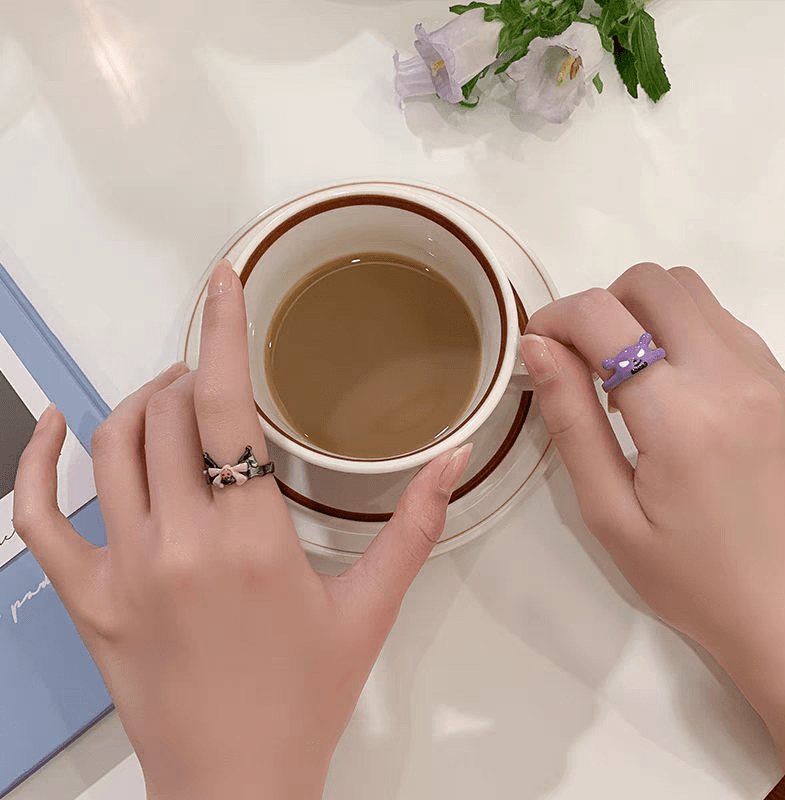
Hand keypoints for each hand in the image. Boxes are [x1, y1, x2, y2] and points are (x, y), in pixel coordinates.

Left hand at [12, 260, 471, 799]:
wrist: (236, 785)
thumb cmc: (302, 700)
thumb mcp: (369, 609)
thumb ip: (414, 525)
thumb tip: (452, 460)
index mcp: (251, 542)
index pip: (229, 408)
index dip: (225, 332)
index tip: (224, 282)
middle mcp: (178, 545)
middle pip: (170, 414)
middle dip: (197, 375)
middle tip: (222, 377)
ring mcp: (121, 571)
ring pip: (112, 445)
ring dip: (145, 403)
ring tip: (176, 399)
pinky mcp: (87, 599)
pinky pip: (37, 516)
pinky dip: (38, 461)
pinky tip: (54, 427)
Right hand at [520, 263, 784, 788]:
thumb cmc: (690, 577)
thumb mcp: (609, 512)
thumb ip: (571, 421)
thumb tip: (538, 348)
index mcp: (683, 416)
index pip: (603, 316)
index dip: (554, 318)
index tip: (537, 351)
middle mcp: (734, 377)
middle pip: (651, 283)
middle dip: (600, 308)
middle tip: (580, 364)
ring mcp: (768, 375)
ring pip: (690, 292)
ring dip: (642, 316)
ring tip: (624, 378)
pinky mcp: (784, 383)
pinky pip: (721, 323)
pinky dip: (679, 333)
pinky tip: (667, 390)